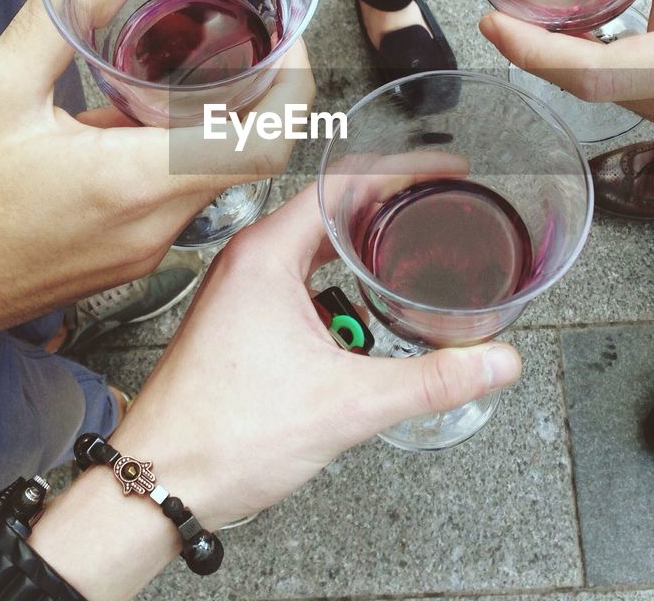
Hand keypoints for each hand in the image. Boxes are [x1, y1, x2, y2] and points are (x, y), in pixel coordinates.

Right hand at [0, 0, 313, 396]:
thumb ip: (62, 14)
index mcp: (138, 183)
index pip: (265, 143)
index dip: (293, 87)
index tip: (285, 41)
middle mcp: (158, 226)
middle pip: (245, 155)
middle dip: (249, 93)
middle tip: (230, 36)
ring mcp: (144, 251)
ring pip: (207, 175)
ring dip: (202, 123)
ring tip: (167, 69)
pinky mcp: (123, 261)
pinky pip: (171, 198)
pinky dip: (168, 154)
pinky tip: (119, 122)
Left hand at [29, 178, 520, 599]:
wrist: (159, 484)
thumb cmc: (222, 436)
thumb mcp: (347, 404)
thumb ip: (430, 380)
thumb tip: (494, 361)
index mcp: (267, 253)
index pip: (347, 180)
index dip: (406, 169)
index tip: (448, 169)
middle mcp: (250, 260)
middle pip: (335, 208)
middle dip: (393, 208)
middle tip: (443, 209)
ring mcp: (242, 289)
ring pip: (317, 247)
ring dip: (365, 249)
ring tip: (415, 255)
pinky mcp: (241, 321)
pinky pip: (301, 280)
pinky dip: (341, 284)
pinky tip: (370, 312)